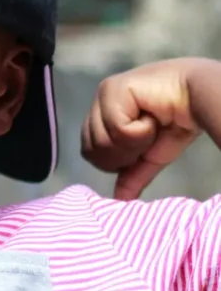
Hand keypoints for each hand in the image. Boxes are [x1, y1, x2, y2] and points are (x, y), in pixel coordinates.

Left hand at [81, 58, 202, 199]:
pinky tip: (153, 115)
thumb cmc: (177, 123)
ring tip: (152, 124)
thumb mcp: (151, 156)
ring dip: (135, 142)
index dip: (116, 160)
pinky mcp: (112, 89)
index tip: (142, 146)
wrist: (199, 99)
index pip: (90, 151)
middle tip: (149, 135)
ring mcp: (103, 95)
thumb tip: (120, 200)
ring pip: (103, 142)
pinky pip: (117, 129)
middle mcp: (98, 104)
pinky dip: (140, 131)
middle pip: (91, 149)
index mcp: (102, 117)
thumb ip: (131, 176)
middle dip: (125, 154)